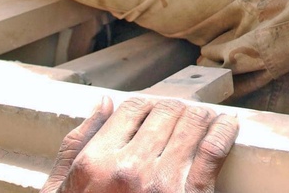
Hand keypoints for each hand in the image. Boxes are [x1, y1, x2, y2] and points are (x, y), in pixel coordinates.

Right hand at [42, 97, 238, 192]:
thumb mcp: (62, 189)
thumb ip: (77, 144)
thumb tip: (104, 103)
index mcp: (95, 163)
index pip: (134, 107)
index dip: (149, 105)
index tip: (158, 112)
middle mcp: (128, 169)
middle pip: (167, 111)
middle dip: (177, 109)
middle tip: (183, 116)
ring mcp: (162, 183)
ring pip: (193, 122)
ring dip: (202, 116)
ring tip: (206, 119)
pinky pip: (214, 148)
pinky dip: (224, 130)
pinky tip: (227, 126)